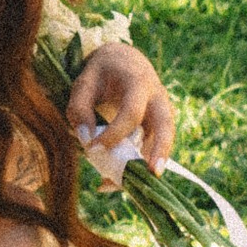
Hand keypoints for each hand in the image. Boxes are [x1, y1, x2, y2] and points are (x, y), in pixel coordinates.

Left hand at [68, 36, 176, 185]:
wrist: (123, 60)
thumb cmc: (102, 72)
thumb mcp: (84, 82)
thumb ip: (80, 108)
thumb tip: (86, 139)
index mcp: (139, 82)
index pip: (132, 112)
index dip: (114, 133)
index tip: (92, 150)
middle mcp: (157, 98)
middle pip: (166, 126)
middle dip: (160, 150)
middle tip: (152, 173)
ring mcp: (161, 113)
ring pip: (163, 142)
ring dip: (145, 166)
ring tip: (121, 186)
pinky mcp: (158, 126)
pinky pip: (153, 148)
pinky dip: (137, 166)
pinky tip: (113, 181)